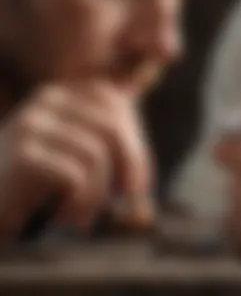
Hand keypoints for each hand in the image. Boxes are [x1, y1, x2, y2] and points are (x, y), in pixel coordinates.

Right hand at [0, 80, 152, 238]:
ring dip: (100, 194)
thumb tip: (148, 162)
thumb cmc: (39, 180)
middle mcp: (48, 100)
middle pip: (111, 127)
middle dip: (131, 166)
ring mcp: (33, 124)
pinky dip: (81, 203)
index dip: (135, 141)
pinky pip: (76, 176)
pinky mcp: (24, 154)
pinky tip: (65, 215)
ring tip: (86, 213)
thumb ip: (110, 143)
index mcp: (64, 94)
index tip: (136, 179)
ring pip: (96, 154)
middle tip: (129, 197)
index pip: (115, 103)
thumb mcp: (76, 152)